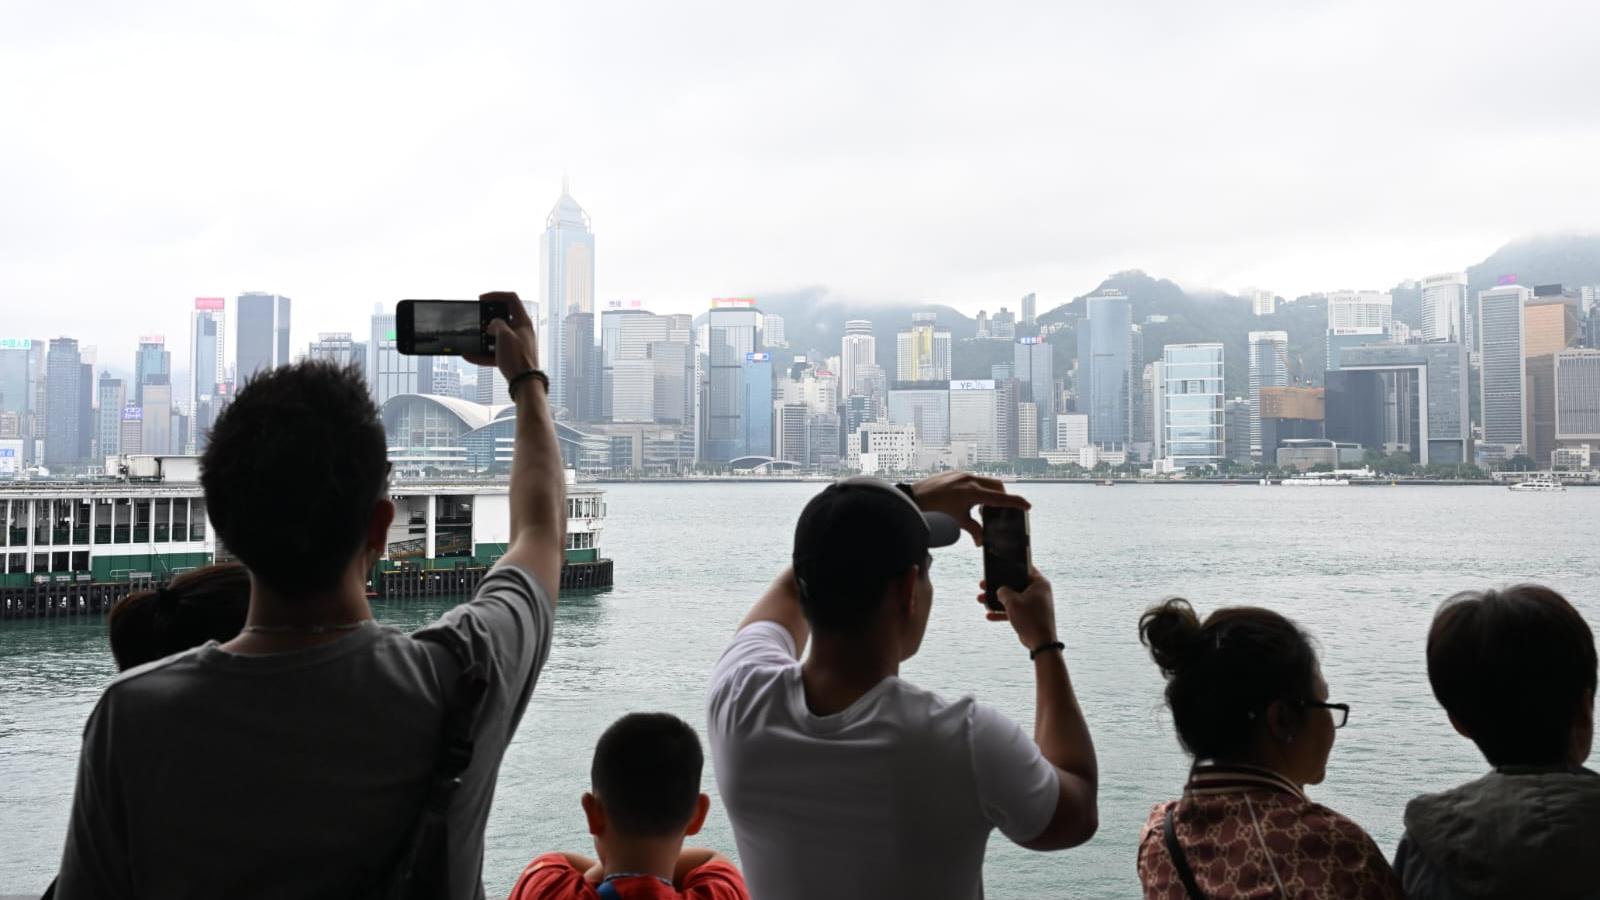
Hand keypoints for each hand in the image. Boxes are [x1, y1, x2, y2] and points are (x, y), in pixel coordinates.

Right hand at [462, 290, 538, 384]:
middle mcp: (521, 331)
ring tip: (472, 337)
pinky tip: (469, 356)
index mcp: (523, 321)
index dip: (495, 295)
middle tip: (477, 319)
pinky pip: (494, 352)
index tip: (481, 299)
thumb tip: (492, 325)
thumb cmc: (518, 358)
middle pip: (503, 317)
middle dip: (487, 317)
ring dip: (483, 336)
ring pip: (497, 336)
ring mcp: (516, 344)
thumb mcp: (504, 335)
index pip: (511, 298)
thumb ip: (496, 324)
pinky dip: (482, 354)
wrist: (525, 383)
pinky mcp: (511, 357)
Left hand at [909, 471, 1029, 544]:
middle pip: (998, 486)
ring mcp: (963, 475)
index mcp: (973, 492)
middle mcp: (971, 480)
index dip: (1016, 502)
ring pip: (987, 481)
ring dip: (991, 492)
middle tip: (1005, 509)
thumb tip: (982, 542)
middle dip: (1004, 497)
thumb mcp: (958, 520)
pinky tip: (971, 499)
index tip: (1027, 506)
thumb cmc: (935, 509)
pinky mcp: (957, 473)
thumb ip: (974, 529)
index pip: (1001, 498)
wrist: (914, 496)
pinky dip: (980, 488)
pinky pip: (975, 479)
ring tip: (986, 506)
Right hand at [977, 566, 1057, 649]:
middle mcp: (1038, 592)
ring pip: (1012, 598)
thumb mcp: (1012, 601)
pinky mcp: (1029, 615)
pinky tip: (989, 615)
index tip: (996, 568)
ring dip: (997, 600)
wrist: (1040, 642)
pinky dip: (1003, 612)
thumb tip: (1000, 590)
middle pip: (1014, 584)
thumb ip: (1003, 591)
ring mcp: (1033, 604)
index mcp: (1039, 583)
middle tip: (983, 585)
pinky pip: (1014, 610)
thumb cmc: (1030, 618)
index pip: (1024, 568)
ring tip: (981, 600)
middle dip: (997, 586)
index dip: (1009, 568)